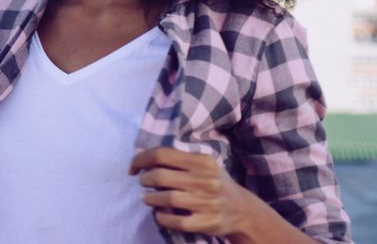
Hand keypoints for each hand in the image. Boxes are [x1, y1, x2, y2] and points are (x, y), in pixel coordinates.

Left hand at [129, 146, 252, 237]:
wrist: (242, 210)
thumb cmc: (215, 183)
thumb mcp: (203, 165)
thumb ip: (178, 160)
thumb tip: (142, 156)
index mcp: (202, 161)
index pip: (162, 154)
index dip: (141, 159)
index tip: (133, 167)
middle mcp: (205, 180)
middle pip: (160, 176)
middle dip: (145, 179)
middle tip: (143, 182)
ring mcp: (207, 202)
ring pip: (166, 199)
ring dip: (150, 199)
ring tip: (147, 198)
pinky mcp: (207, 222)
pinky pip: (175, 221)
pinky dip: (162, 218)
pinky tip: (160, 214)